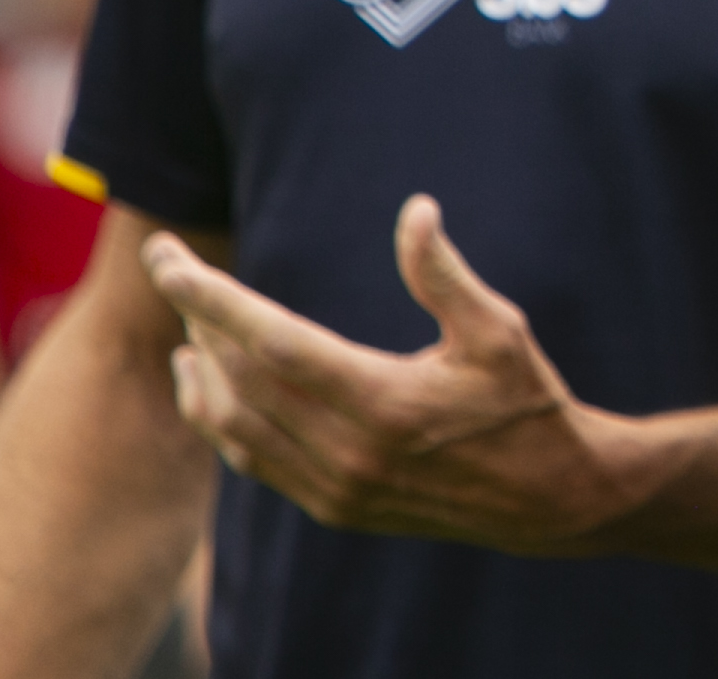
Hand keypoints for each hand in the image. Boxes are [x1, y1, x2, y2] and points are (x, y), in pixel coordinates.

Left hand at [147, 194, 639, 552]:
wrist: (547, 497)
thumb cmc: (526, 401)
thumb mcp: (498, 330)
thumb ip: (444, 275)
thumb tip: (415, 209)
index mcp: (386, 401)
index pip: (273, 344)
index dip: (214, 299)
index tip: (170, 262)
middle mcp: (350, 452)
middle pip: (241, 381)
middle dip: (196, 319)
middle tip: (173, 269)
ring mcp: (337, 488)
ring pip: (235, 430)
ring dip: (200, 376)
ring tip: (187, 330)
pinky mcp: (335, 508)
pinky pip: (255, 463)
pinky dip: (223, 423)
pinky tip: (215, 391)